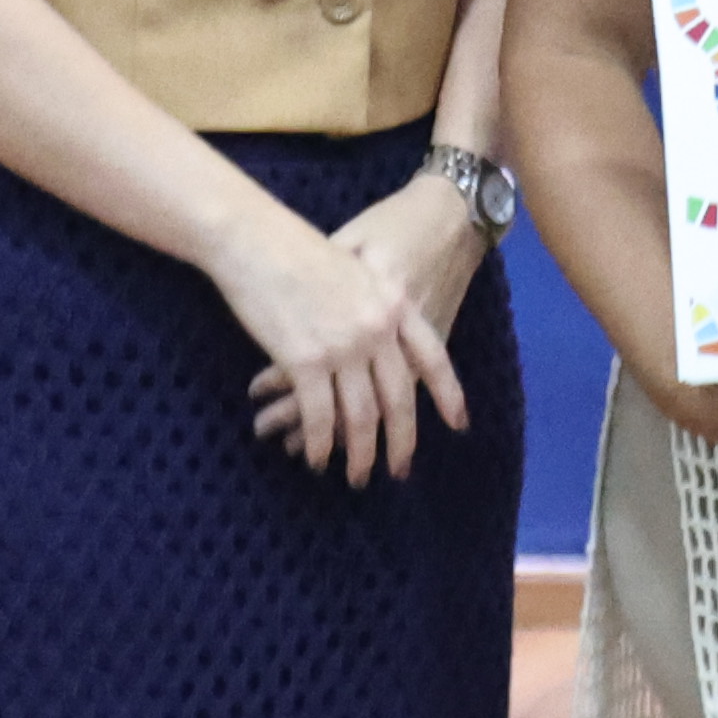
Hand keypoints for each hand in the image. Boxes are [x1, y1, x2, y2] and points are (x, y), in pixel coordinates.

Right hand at [251, 171, 487, 459]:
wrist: (258, 241)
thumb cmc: (300, 250)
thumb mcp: (357, 272)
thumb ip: (376, 308)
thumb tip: (382, 343)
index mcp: (395, 304)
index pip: (432, 359)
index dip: (448, 395)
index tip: (459, 425)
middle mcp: (377, 330)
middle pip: (398, 398)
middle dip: (400, 442)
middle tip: (399, 470)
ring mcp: (344, 347)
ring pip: (361, 416)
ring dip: (359, 453)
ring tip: (358, 476)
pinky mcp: (305, 361)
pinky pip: (320, 416)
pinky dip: (319, 443)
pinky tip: (317, 459)